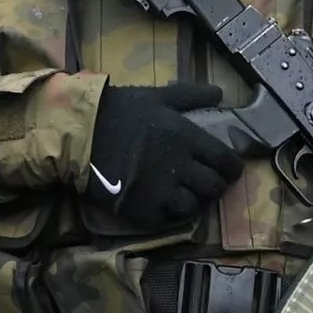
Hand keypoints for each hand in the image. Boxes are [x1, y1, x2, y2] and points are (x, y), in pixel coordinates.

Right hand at [87, 81, 243, 229]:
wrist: (80, 131)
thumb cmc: (120, 109)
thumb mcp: (157, 96)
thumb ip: (191, 95)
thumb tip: (221, 92)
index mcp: (186, 137)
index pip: (225, 161)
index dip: (232, 169)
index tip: (228, 170)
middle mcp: (178, 165)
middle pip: (213, 187)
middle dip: (215, 186)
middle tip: (206, 184)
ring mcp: (159, 190)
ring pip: (192, 206)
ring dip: (192, 202)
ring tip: (185, 195)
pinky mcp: (140, 208)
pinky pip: (166, 220)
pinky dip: (169, 214)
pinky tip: (164, 205)